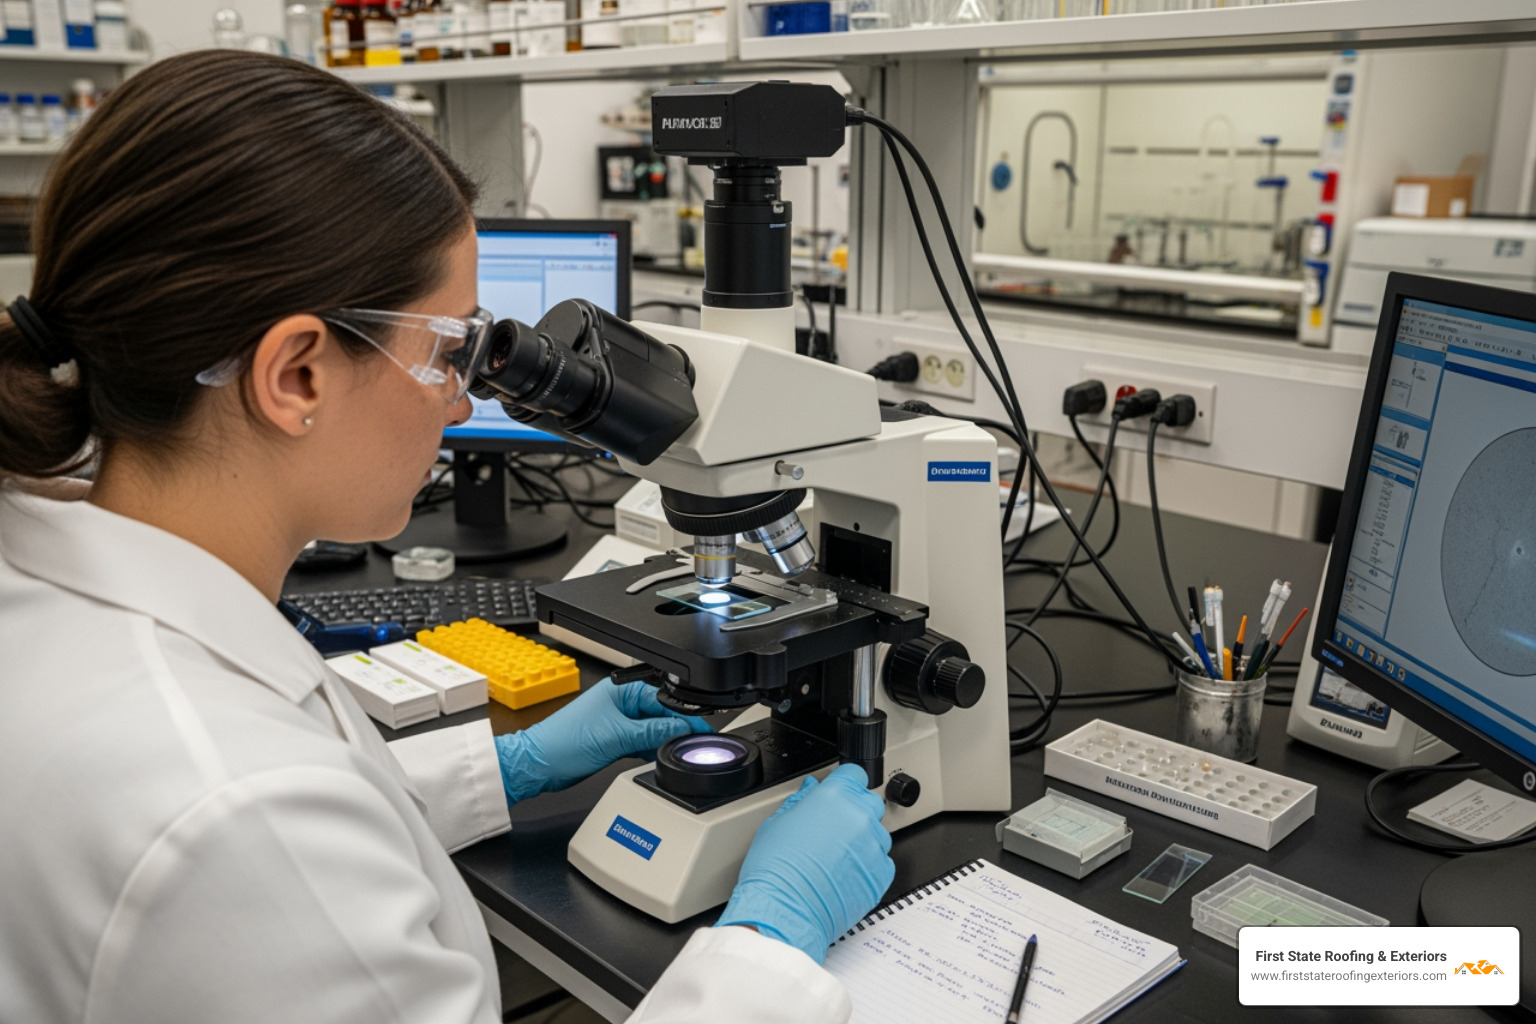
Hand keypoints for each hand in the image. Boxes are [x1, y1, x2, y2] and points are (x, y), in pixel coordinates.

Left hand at [494, 680, 711, 803]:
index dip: (684, 716)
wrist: (538, 765)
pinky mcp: (613, 739)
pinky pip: (641, 742)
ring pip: (652, 730)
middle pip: (660, 714)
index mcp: (621, 690)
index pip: (663, 700)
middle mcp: (620, 702)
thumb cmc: (563, 743)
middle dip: (675, 730)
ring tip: (675, 754)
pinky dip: (650, 750)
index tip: (701, 732)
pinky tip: (658, 757)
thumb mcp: (616, 737)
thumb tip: (680, 730)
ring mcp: (617, 721)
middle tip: (692, 746)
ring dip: (662, 742)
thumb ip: (652, 733)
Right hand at [715, 763, 894, 964]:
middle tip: (833, 830)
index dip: (844, 783)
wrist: (784, 911)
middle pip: (869, 802)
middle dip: (855, 811)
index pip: (854, 774)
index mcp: (835, 796)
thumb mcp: (777, 823)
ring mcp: (873, 846)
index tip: (839, 793)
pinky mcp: (881, 873)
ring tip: (835, 858)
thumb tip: (812, 789)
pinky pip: (881, 862)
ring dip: (862, 840)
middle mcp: (859, 816)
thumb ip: (801, 800)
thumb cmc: (775, 870)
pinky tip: (843, 876)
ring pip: (877, 833)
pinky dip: (867, 866)